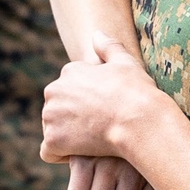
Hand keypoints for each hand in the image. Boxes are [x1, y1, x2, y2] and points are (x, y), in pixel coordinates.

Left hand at [40, 31, 162, 163]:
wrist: (140, 121)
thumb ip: (109, 47)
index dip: (86, 105)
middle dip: (73, 120)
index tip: (103, 113)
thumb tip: (96, 34)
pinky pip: (49, 152)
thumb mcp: (126, 63)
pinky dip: (62, 156)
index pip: (69, 92)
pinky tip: (83, 154)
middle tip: (99, 129)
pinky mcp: (53, 140)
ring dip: (69, 138)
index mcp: (69, 72)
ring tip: (95, 142)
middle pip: (57, 111)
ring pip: (53, 130)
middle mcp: (53, 91)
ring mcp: (51, 116)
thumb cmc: (137, 93)